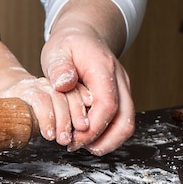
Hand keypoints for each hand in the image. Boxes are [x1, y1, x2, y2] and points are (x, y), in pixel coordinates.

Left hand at [0, 78, 89, 145]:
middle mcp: (50, 83)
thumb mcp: (1, 96)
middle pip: (61, 100)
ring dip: (78, 119)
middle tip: (63, 141)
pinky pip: (86, 98)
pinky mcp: (76, 90)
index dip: (46, 117)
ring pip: (77, 99)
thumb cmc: (15, 90)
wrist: (28, 79)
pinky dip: (89, 110)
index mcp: (32, 85)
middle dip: (65, 122)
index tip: (46, 134)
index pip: (42, 98)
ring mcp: (64, 86)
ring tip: (77, 138)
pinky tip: (89, 126)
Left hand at [41, 25, 134, 155]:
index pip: (107, 106)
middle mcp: (120, 81)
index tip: (73, 139)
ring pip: (125, 125)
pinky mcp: (119, 98)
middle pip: (124, 120)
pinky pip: (119, 122)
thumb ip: (59, 67)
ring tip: (78, 146)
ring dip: (105, 142)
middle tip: (74, 147)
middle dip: (101, 141)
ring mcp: (122, 90)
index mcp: (104, 69)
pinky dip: (105, 135)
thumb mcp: (57, 50)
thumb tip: (64, 84)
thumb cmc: (69, 45)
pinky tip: (84, 138)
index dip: (93, 128)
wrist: (85, 36)